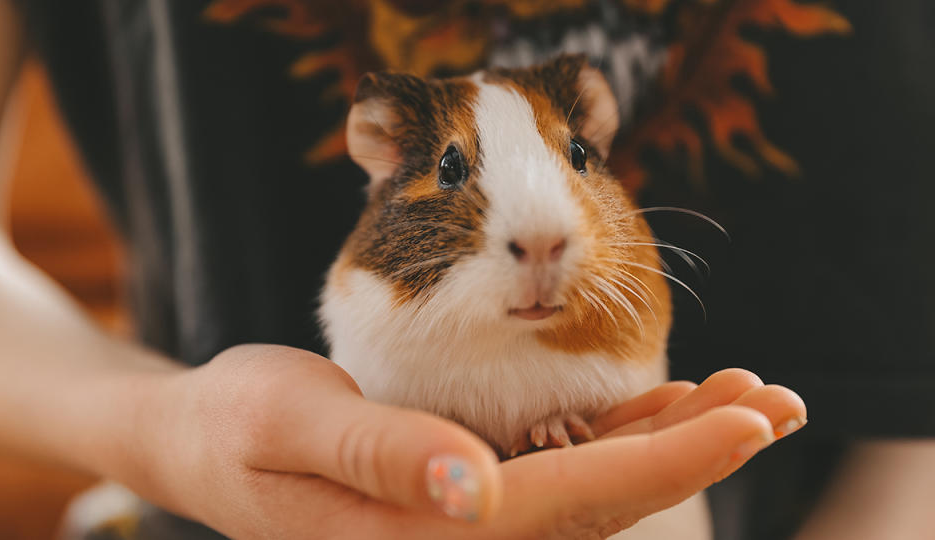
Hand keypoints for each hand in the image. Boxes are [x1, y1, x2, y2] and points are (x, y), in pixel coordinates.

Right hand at [131, 345, 803, 538]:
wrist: (202, 442)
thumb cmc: (236, 426)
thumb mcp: (288, 426)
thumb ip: (379, 459)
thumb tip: (474, 490)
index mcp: (420, 537)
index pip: (571, 500)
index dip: (668, 460)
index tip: (746, 419)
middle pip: (603, 504)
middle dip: (694, 451)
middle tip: (776, 401)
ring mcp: (464, 528)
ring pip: (592, 494)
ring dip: (667, 446)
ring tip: (737, 397)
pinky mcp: (464, 501)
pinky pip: (560, 478)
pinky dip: (617, 442)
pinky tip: (655, 407)